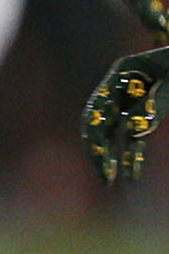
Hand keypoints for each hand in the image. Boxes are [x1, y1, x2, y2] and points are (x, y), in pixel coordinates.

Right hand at [83, 46, 168, 182]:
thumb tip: (134, 132)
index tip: (99, 154)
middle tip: (102, 175)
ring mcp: (132, 101)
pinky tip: (132, 177)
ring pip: (114, 133)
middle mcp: (121, 87)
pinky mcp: (146, 115)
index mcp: (124, 70)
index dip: (95, 130)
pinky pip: (135, 139)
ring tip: (109, 182)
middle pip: (101, 121)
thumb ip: (157, 102)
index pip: (100, 104)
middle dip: (98, 150)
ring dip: (112, 158)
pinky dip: (133, 157)